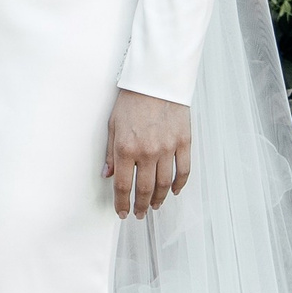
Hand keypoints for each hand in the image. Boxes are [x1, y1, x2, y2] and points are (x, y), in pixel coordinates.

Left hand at [104, 93, 190, 216]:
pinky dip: (180, 184)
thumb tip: (108, 175)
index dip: (122, 203)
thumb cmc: (132, 99)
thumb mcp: (113, 125)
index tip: (122, 212)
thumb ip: (111, 153)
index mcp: (126, 148)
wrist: (156, 79)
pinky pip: (184, 170)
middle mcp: (147, 151)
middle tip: (139, 213)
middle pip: (145, 189)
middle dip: (141, 205)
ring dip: (160, 199)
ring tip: (155, 206)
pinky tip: (174, 191)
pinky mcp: (183, 142)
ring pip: (165, 184)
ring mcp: (168, 147)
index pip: (124, 186)